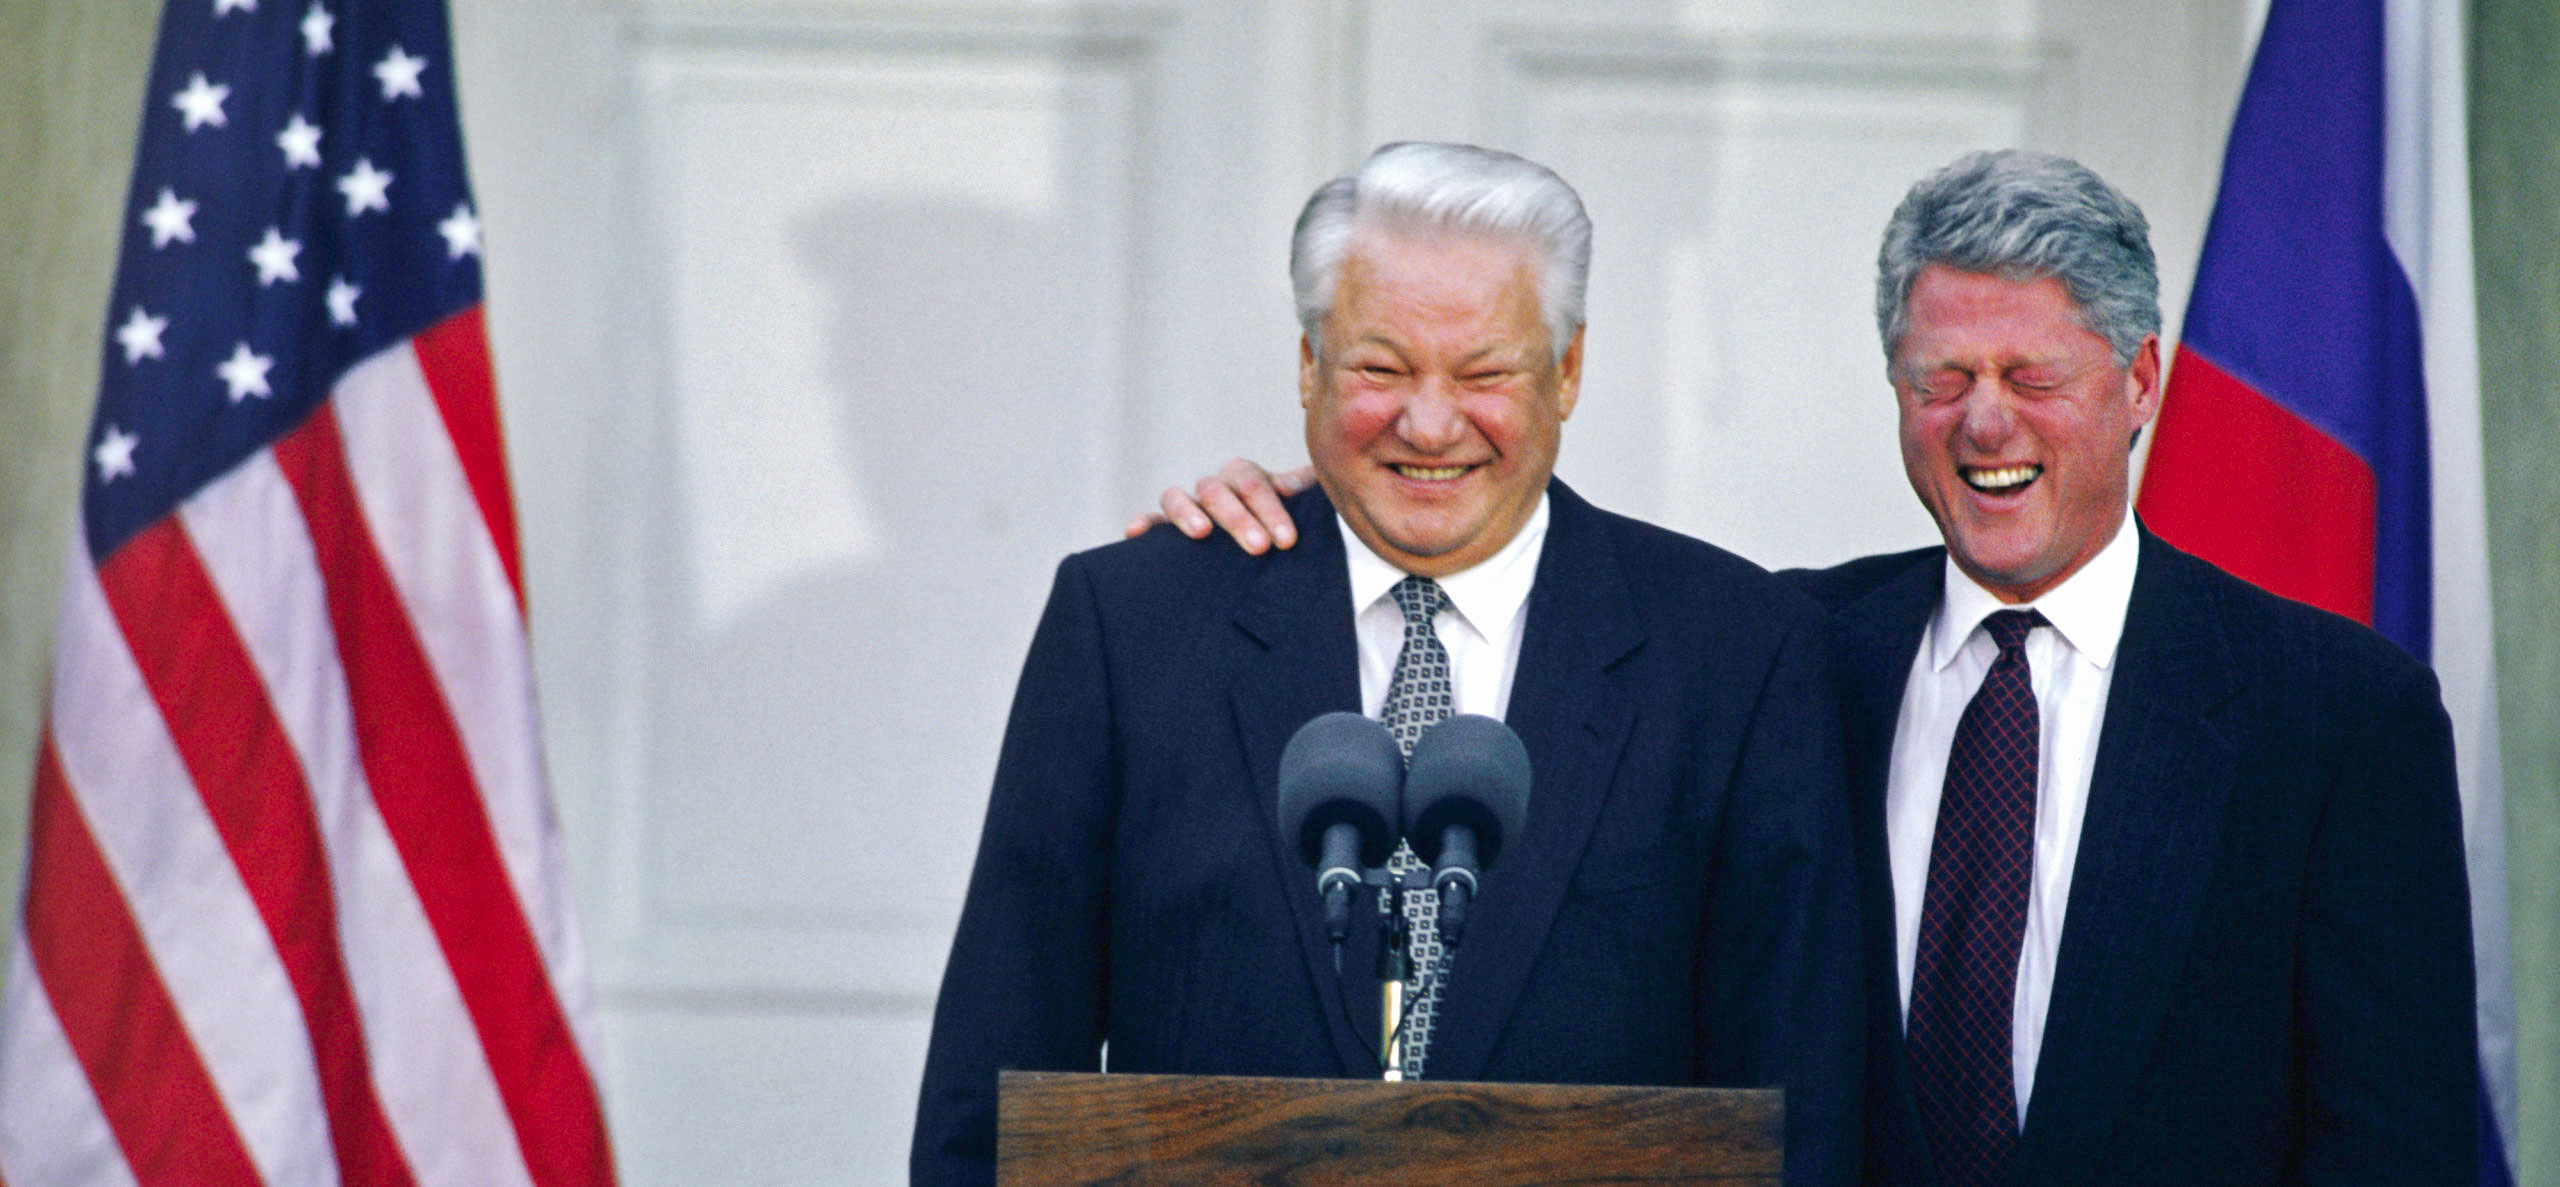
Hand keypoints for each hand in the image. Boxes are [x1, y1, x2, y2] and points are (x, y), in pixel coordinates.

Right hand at [1123, 458, 1315, 553]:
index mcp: (1246, 478)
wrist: (1270, 548)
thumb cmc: (1287, 530)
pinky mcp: (1168, 529)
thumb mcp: (1304, 512)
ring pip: (1177, 496)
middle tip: (1259, 547)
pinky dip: (1143, 524)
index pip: (1253, 483)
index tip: (1287, 540)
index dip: (1270, 509)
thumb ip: (1309, 494)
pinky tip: (1134, 532)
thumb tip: (1318, 479)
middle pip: (1217, 490)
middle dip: (1238, 518)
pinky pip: (1152, 522)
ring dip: (1188, 513)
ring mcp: (1189, 507)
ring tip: (1201, 534)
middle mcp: (1215, 488)